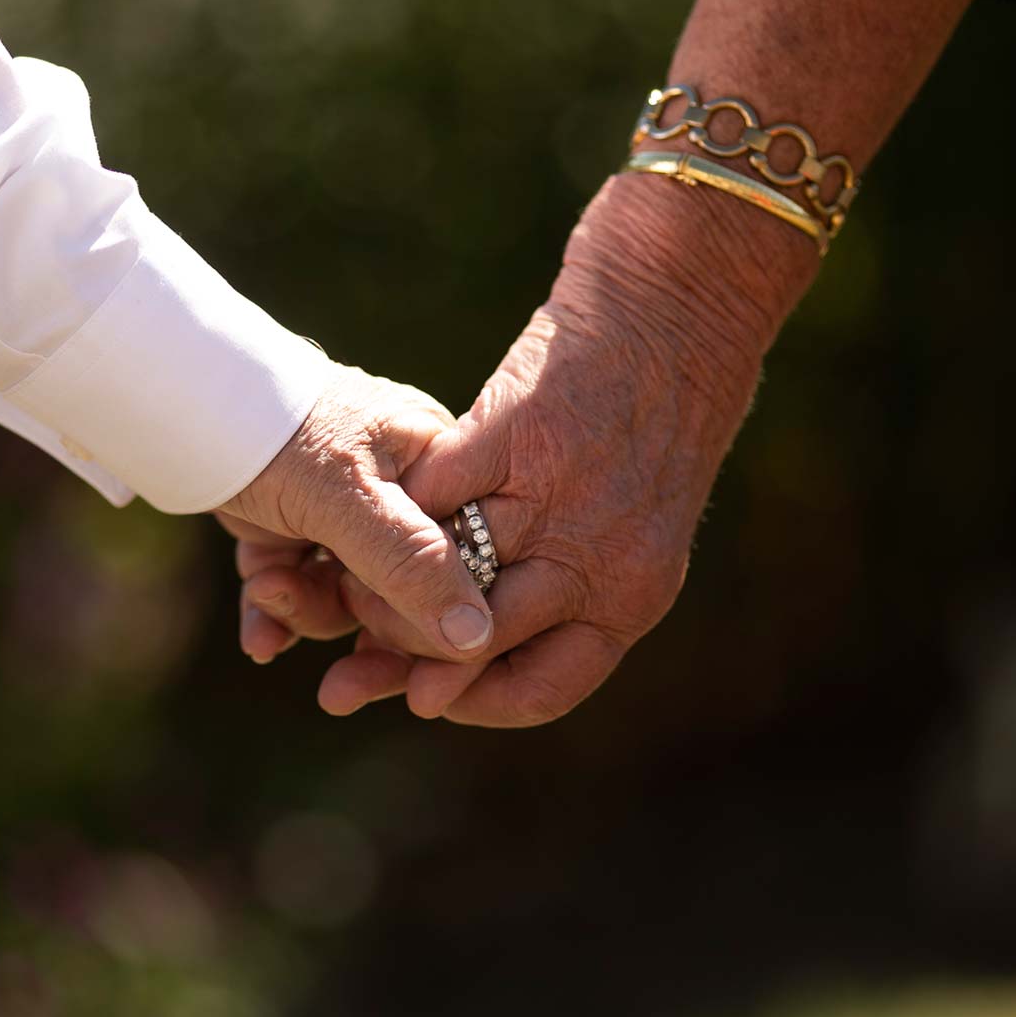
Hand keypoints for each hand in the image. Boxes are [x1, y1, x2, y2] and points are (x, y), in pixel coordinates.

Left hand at [216, 364, 495, 665]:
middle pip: (408, 587)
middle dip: (365, 634)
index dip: (439, 617)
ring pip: (348, 597)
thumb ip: (411, 564)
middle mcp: (398, 488)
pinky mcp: (292, 526)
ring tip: (266, 591)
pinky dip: (277, 616)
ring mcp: (342, 510)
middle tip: (339, 688)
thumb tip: (474, 637)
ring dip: (307, 611)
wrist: (181, 401)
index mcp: (434, 463)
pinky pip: (300, 590)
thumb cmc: (277, 431)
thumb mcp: (348, 500)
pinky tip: (257, 640)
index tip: (405, 658)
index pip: (463, 557)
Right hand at [235, 177, 796, 725]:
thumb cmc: (651, 430)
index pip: (543, 688)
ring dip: (380, 586)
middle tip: (353, 667)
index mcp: (631, 597)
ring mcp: (553, 498)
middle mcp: (598, 561)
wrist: (673, 314)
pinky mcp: (511, 436)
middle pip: (477, 640)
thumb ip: (574, 593)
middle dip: (404, 660)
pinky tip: (369, 511)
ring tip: (342, 587)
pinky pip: (433, 494)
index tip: (423, 698)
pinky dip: (400, 506)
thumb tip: (499, 655)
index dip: (473, 702)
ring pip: (444, 572)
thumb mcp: (635, 530)